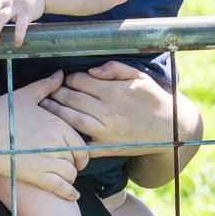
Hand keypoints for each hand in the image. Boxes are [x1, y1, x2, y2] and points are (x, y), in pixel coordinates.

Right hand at [0, 72, 88, 200]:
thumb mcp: (25, 95)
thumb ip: (46, 86)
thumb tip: (60, 74)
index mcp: (56, 123)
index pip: (80, 141)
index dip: (81, 151)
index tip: (78, 155)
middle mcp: (55, 142)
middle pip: (77, 158)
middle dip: (77, 164)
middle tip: (74, 167)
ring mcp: (46, 160)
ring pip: (70, 174)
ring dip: (70, 178)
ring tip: (66, 179)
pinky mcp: (36, 175)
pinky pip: (61, 188)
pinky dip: (69, 193)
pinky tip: (72, 195)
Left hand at [42, 61, 174, 158]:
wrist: (170, 129)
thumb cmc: (153, 99)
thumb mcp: (139, 76)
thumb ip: (115, 68)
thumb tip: (92, 70)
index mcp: (114, 91)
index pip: (80, 81)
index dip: (68, 78)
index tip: (63, 78)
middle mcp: (108, 110)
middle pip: (72, 98)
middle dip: (57, 92)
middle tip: (47, 90)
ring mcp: (106, 130)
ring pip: (72, 119)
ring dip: (54, 111)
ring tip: (44, 106)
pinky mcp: (107, 147)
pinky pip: (83, 143)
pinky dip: (69, 139)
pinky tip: (57, 132)